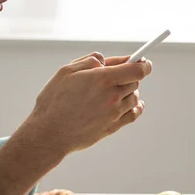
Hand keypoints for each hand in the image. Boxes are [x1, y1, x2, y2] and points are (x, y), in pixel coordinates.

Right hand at [25, 52, 151, 156]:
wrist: (50, 134)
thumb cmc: (54, 101)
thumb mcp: (66, 72)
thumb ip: (90, 61)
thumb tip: (106, 61)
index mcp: (102, 79)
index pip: (137, 70)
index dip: (143, 64)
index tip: (144, 61)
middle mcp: (112, 96)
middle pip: (135, 82)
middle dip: (128, 76)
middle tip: (117, 75)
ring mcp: (114, 113)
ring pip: (134, 97)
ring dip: (129, 91)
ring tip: (114, 91)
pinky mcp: (114, 127)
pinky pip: (133, 114)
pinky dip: (136, 107)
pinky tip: (133, 104)